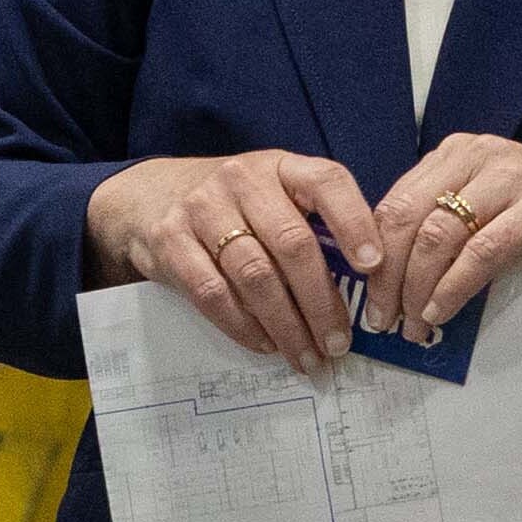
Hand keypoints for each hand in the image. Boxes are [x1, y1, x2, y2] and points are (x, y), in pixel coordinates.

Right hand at [86, 151, 385, 371]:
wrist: (148, 197)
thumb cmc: (231, 205)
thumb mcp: (272, 194)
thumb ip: (312, 223)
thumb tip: (366, 283)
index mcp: (279, 166)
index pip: (326, 182)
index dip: (354, 222)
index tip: (373, 265)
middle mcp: (241, 180)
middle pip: (292, 243)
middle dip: (321, 302)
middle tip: (338, 343)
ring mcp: (202, 209)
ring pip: (255, 275)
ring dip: (286, 324)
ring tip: (307, 356)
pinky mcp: (170, 242)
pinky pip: (214, 293)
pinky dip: (244, 326)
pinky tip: (265, 344)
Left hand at [369, 136, 521, 341]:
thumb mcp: (496, 218)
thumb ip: (454, 238)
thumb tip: (404, 287)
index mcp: (458, 154)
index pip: (395, 202)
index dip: (372, 253)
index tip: (365, 296)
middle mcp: (478, 156)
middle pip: (407, 216)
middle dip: (387, 275)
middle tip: (382, 319)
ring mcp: (511, 176)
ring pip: (440, 233)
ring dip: (418, 288)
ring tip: (412, 325)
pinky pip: (482, 250)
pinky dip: (455, 287)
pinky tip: (443, 311)